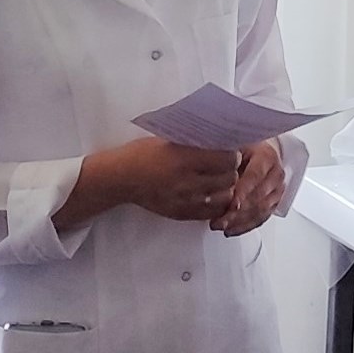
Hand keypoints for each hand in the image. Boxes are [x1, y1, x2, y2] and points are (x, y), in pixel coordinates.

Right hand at [64, 137, 240, 227]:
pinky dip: (216, 203)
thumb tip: (222, 139)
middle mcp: (187, 182)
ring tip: (217, 180)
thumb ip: (195, 143)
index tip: (229, 151)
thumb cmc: (142, 154)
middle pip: (229, 178)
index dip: (232, 155)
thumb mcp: (169, 140)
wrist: (121, 179)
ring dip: (225, 188)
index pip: (227, 159)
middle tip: (225, 165)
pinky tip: (210, 194)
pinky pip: (212, 212)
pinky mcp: (183, 213)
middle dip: (231, 170)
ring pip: (225, 197)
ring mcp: (186, 201)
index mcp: (184, 159)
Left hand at [212, 141, 287, 236]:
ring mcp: (276, 189)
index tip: (231, 204)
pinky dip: (246, 226)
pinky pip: (262, 218)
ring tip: (222, 226)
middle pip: (258, 197)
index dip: (243, 191)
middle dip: (238, 212)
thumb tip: (208, 166)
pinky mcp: (274, 202)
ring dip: (240, 221)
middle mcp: (275, 174)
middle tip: (220, 220)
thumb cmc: (242, 148)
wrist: (257, 151)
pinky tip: (232, 230)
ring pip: (261, 210)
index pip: (255, 176)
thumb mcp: (233, 145)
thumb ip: (225, 157)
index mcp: (266, 157)